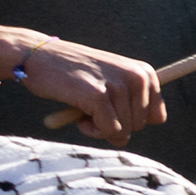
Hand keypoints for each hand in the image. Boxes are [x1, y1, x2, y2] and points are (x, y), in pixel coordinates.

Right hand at [0, 29, 163, 140]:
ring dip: (100, 128)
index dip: (131, 120)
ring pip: (124, 131)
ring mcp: (119, 86)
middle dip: (115, 125)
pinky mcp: (99, 96)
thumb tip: (125, 139)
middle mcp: (137, 77)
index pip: (157, 118)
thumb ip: (129, 108)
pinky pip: (109, 131)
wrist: (38, 55)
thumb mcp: (111, 82)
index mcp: (145, 73)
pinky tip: (78, 116)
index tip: (111, 107)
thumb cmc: (74, 74)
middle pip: (139, 127)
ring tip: (84, 107)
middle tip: (92, 107)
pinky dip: (92, 131)